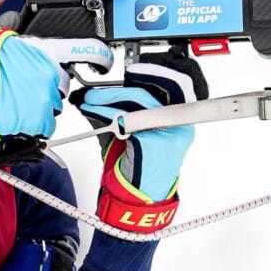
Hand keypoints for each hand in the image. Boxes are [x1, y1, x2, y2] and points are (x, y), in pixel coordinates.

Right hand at [0, 28, 112, 143]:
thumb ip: (19, 38)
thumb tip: (21, 35)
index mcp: (43, 51)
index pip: (84, 50)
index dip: (100, 55)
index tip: (106, 60)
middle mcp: (49, 74)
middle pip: (62, 83)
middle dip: (48, 86)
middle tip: (23, 86)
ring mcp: (45, 99)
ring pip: (51, 105)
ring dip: (38, 105)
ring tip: (13, 101)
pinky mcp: (38, 121)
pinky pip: (42, 124)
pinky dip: (31, 122)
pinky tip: (13, 114)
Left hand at [75, 50, 207, 231]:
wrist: (141, 199)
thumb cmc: (138, 166)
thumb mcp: (132, 132)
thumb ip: (122, 110)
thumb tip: (95, 94)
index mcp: (179, 118)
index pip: (175, 83)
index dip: (155, 73)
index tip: (134, 71)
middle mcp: (180, 124)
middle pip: (154, 90)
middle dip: (123, 88)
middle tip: (99, 91)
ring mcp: (170, 133)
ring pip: (140, 102)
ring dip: (110, 99)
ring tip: (90, 102)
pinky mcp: (155, 143)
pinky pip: (129, 120)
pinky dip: (107, 114)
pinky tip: (94, 112)